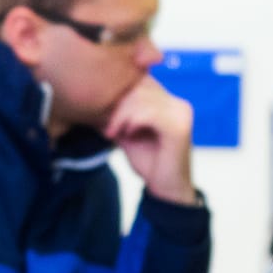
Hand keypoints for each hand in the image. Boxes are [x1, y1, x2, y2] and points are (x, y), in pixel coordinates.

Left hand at [102, 75, 196, 205]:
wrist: (165, 191)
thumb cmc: (148, 162)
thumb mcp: (127, 132)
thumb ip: (116, 114)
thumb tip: (91, 98)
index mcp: (169, 102)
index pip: (139, 81)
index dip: (118, 94)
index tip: (102, 116)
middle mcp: (178, 104)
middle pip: (140, 86)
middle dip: (117, 105)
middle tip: (106, 126)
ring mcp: (181, 114)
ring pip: (141, 98)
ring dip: (121, 115)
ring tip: (113, 132)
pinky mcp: (179, 127)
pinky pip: (149, 113)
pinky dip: (132, 121)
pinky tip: (126, 134)